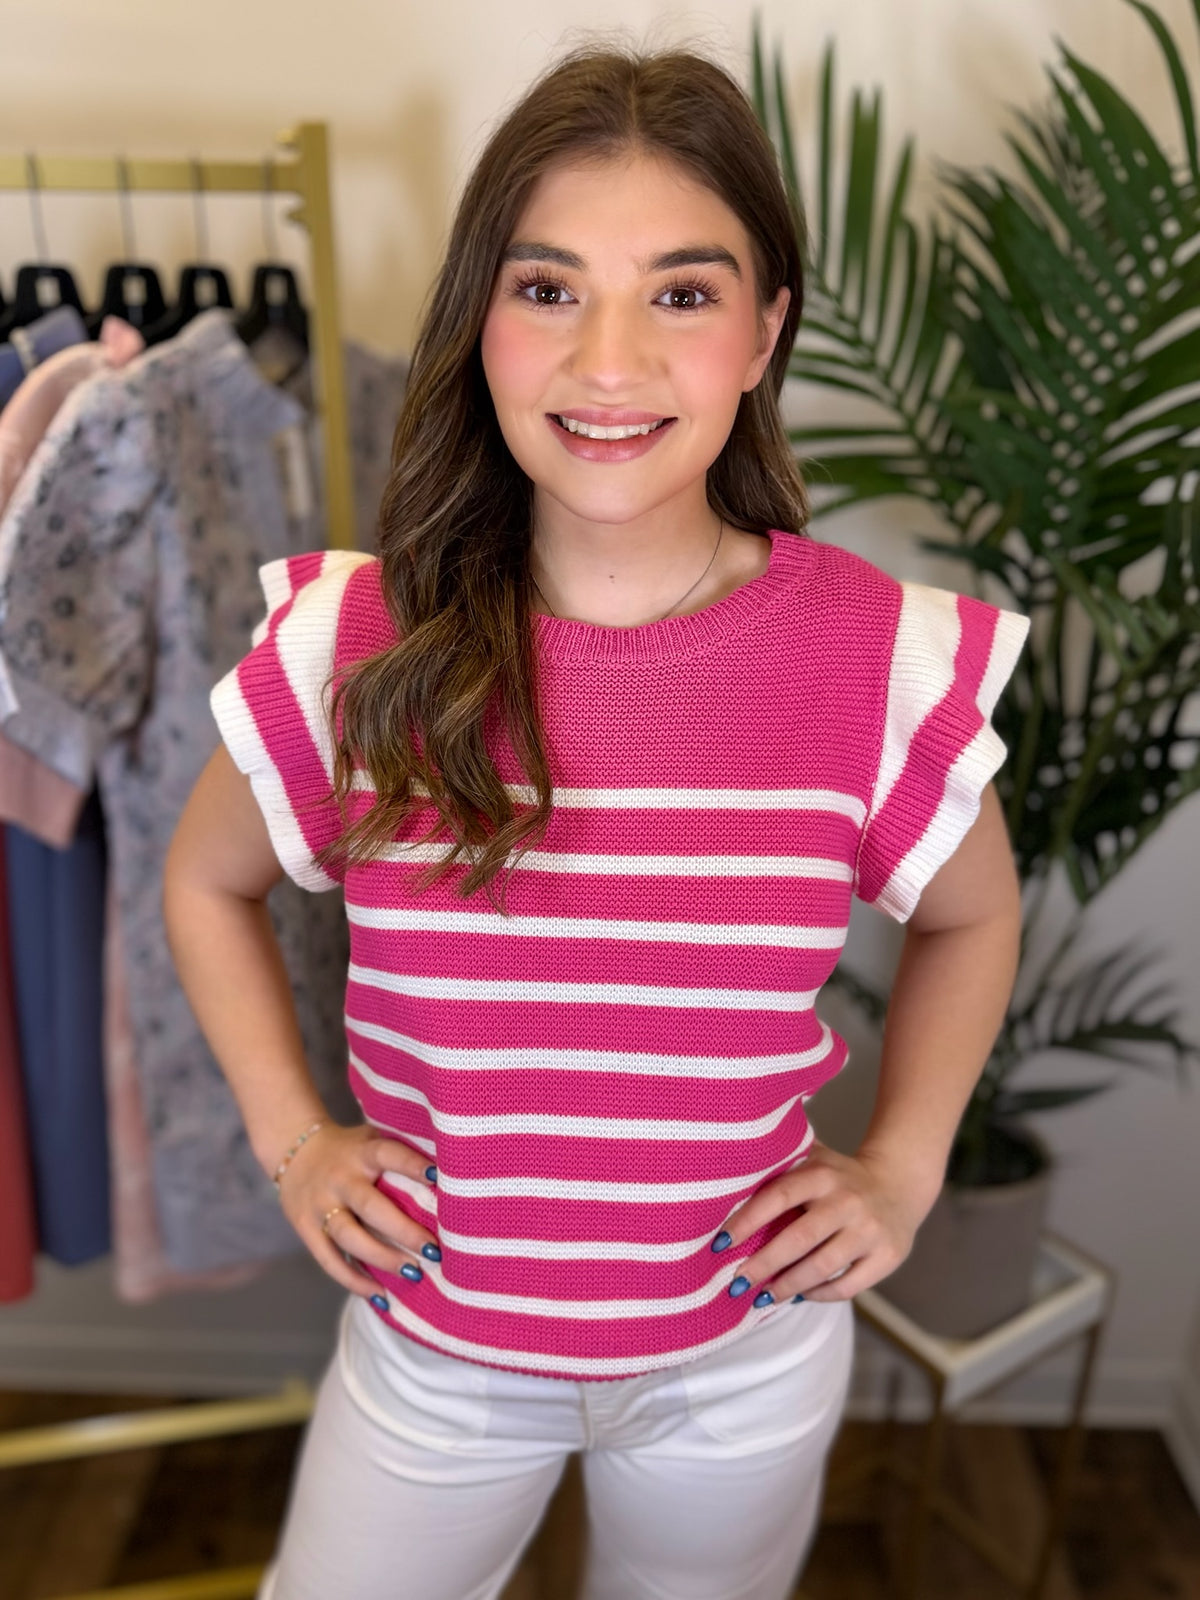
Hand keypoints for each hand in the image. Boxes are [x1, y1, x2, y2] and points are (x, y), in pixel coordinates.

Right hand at [274, 1122, 439, 1299]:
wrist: (294, 1150)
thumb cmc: (350, 1149)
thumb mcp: (371, 1139)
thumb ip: (399, 1153)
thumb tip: (448, 1175)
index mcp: (362, 1152)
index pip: (388, 1154)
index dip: (412, 1164)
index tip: (438, 1177)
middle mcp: (340, 1178)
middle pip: (371, 1206)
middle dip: (403, 1230)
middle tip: (433, 1250)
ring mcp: (320, 1206)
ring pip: (350, 1237)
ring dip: (382, 1258)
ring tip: (414, 1273)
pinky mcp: (306, 1229)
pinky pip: (329, 1260)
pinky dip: (354, 1281)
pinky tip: (380, 1295)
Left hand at [715, 1138, 936, 1303]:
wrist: (898, 1184)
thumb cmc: (838, 1176)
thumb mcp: (814, 1159)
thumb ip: (779, 1165)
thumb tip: (724, 1178)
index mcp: (823, 1174)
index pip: (778, 1196)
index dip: (747, 1220)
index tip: (721, 1243)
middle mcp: (847, 1200)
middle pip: (798, 1239)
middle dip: (762, 1264)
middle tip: (737, 1284)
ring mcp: (870, 1230)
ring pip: (821, 1266)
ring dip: (787, 1285)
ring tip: (763, 1297)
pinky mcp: (888, 1256)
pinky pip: (847, 1286)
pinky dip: (819, 1295)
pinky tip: (800, 1296)